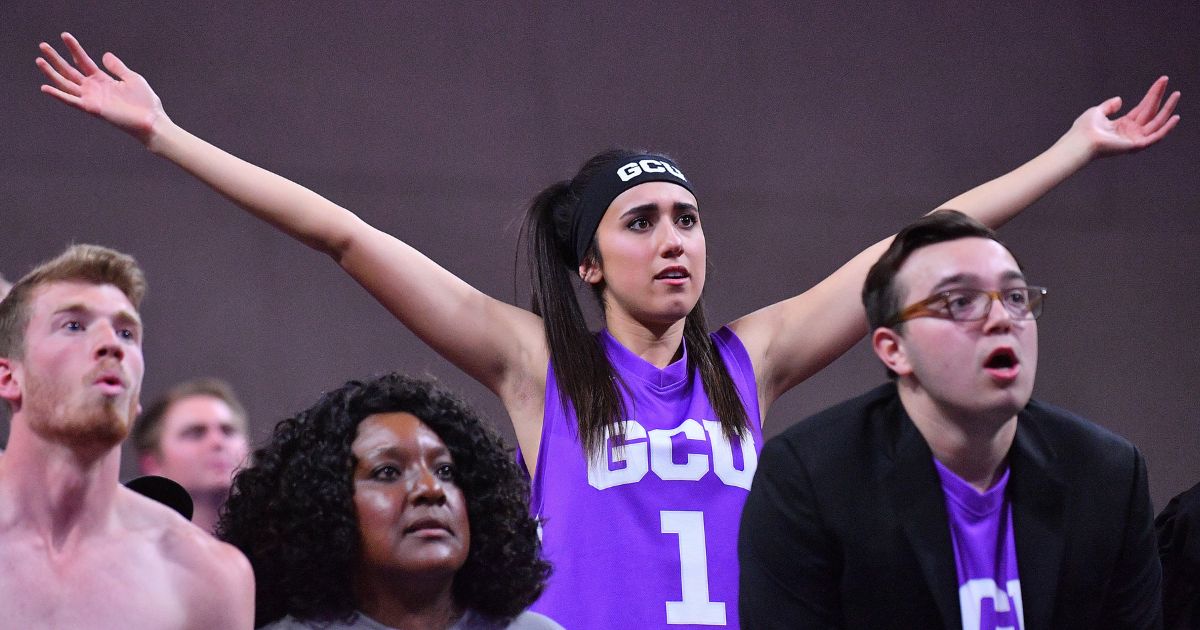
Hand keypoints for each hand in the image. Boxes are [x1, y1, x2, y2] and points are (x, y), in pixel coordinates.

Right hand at [37, 32, 169, 143]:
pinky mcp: (92, 109)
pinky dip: (58, 95)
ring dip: (52, 73)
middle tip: (43, 46)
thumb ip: (117, 67)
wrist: (152, 121)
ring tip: (39, 60)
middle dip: (56, 58)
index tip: (64, 36)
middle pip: (70, 71)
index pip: (83, 61)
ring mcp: (91, 98)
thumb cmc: (145, 102)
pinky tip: (45, 87)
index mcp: (102, 80)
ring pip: (66, 84)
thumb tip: (104, 55)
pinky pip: (71, 101)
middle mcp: (93, 89)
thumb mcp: (131, 78)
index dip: (74, 48)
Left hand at [1068, 76, 1180, 157]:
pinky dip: (1167, 128)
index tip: (1161, 82)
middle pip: (1150, 111)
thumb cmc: (1083, 130)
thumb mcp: (1097, 112)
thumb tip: (1119, 99)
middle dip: (1159, 96)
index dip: (1152, 94)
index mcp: (1122, 125)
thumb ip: (1109, 106)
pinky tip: (1175, 117)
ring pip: (1157, 122)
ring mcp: (1134, 139)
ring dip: (1168, 108)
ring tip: (1176, 94)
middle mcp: (1131, 132)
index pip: (1142, 107)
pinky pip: (1156, 136)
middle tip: (1166, 80)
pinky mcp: (1136, 145)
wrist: (1080, 141)